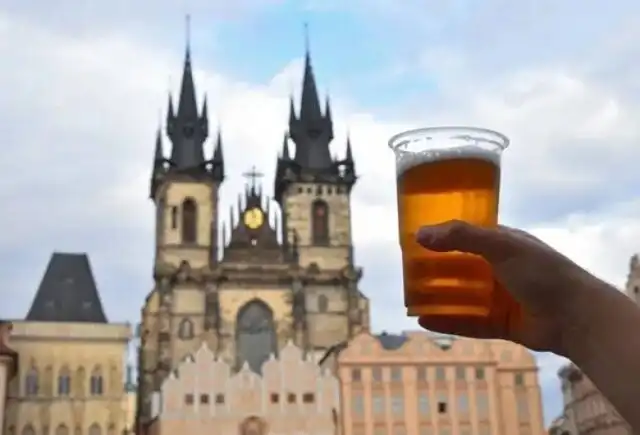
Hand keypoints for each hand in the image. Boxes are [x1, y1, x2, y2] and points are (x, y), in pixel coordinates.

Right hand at [416, 220, 596, 354]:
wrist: (577, 316)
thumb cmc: (542, 272)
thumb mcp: (501, 245)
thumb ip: (461, 237)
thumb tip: (420, 234)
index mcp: (501, 244)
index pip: (464, 237)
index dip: (440, 238)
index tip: (414, 242)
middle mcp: (498, 269)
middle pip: (458, 269)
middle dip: (433, 272)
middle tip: (407, 274)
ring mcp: (499, 298)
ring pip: (460, 298)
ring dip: (437, 298)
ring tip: (409, 300)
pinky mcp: (499, 324)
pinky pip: (467, 322)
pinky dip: (447, 321)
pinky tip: (424, 321)